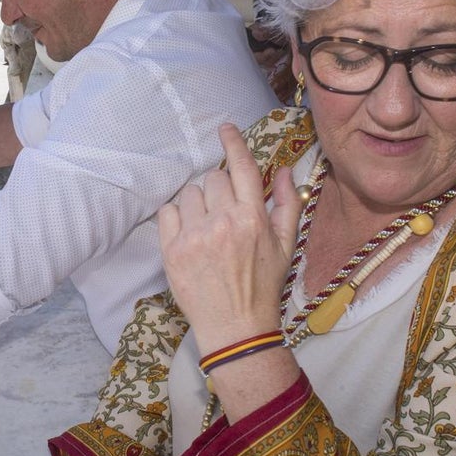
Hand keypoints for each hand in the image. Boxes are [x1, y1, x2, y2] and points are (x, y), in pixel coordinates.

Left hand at [158, 124, 301, 353]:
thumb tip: (285, 170)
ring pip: (189, 194)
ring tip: (206, 230)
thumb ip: (287, 204)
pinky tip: (188, 235)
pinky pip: (167, 211)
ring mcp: (195, 235)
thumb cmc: (263, 286)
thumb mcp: (285, 245)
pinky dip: (176, 217)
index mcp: (253, 218)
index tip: (224, 129)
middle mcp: (223, 222)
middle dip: (218, 190)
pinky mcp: (172, 249)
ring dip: (197, 205)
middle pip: (213, 179)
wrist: (235, 327)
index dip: (232, 143)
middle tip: (223, 215)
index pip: (241, 167)